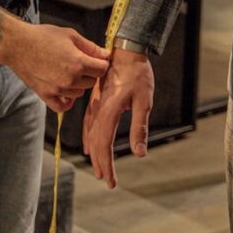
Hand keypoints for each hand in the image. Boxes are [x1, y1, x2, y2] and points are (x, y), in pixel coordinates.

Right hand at [0, 21, 109, 113]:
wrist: (17, 44)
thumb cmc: (43, 36)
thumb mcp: (70, 35)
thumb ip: (90, 47)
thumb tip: (105, 55)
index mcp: (78, 62)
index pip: (102, 69)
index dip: (102, 63)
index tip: (97, 59)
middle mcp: (70, 79)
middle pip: (92, 82)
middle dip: (90, 72)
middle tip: (81, 62)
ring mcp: (58, 90)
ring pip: (79, 93)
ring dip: (78, 84)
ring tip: (68, 71)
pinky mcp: (46, 95)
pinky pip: (63, 107)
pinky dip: (67, 101)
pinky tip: (66, 91)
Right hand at [82, 48, 154, 187]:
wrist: (126, 50)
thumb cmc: (138, 74)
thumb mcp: (144, 100)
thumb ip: (140, 127)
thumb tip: (139, 153)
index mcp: (108, 111)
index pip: (104, 145)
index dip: (107, 165)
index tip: (111, 182)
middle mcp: (97, 110)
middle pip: (95, 143)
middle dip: (100, 163)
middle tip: (106, 180)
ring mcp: (94, 104)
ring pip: (90, 134)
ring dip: (94, 153)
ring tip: (98, 168)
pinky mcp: (96, 99)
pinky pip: (88, 123)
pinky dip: (88, 137)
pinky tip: (88, 143)